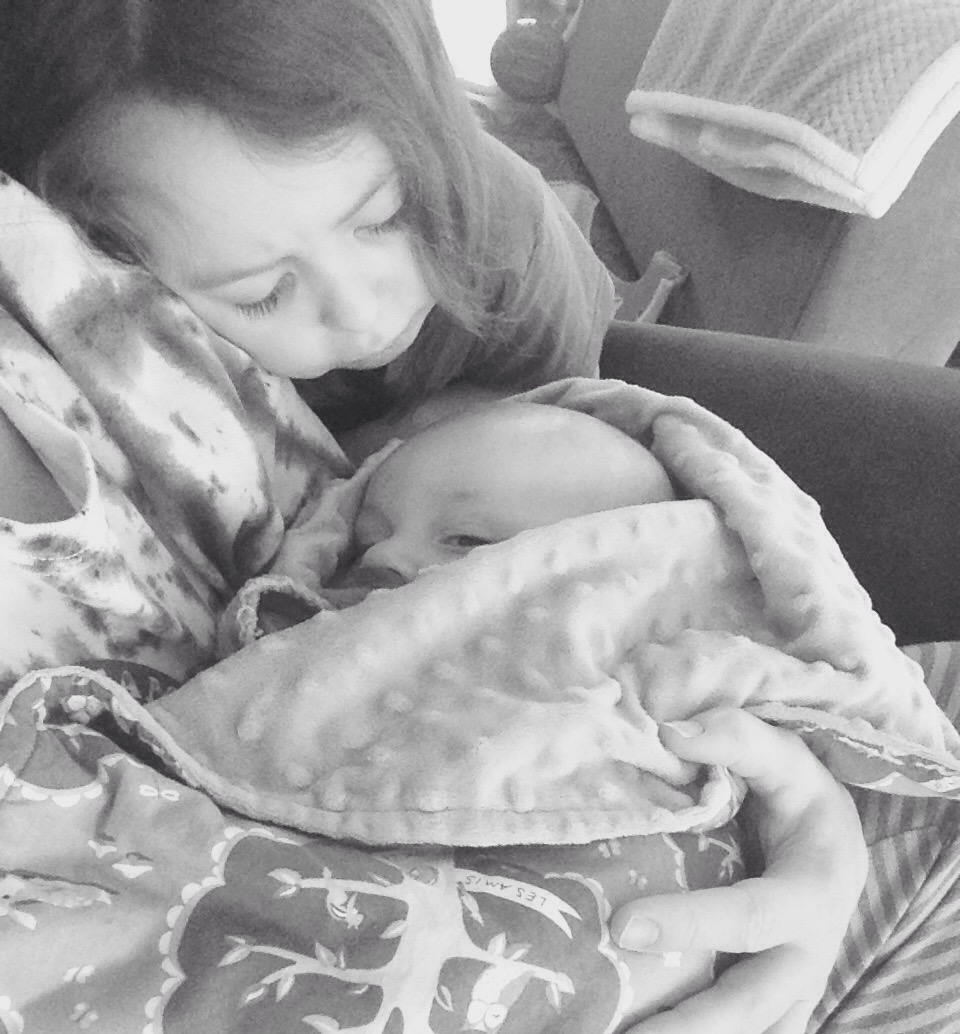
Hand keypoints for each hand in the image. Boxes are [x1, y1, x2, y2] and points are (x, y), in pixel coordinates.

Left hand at [611, 708, 867, 1033]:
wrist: (836, 843)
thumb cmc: (802, 795)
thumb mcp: (784, 757)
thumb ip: (735, 739)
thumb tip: (669, 734)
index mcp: (814, 892)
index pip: (750, 916)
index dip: (691, 923)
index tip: (624, 926)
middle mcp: (810, 951)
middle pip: (751, 1002)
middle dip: (688, 1025)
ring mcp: (795, 983)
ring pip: (750, 1028)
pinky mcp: (777, 998)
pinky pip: (747, 1028)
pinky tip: (644, 1030)